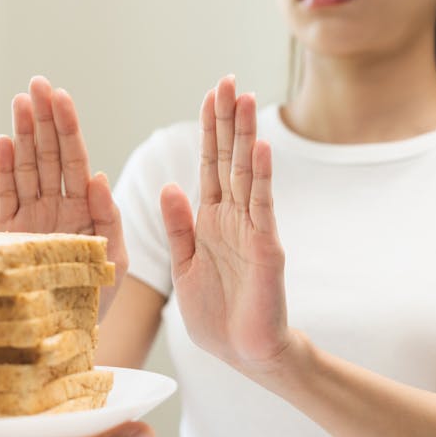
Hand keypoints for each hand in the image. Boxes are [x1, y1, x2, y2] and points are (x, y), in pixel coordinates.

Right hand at [0, 76, 127, 317]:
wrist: (65, 337)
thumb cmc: (96, 301)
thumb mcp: (116, 261)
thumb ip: (109, 219)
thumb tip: (96, 177)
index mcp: (86, 209)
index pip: (76, 159)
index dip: (68, 128)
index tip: (60, 97)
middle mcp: (58, 208)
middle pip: (49, 156)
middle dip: (44, 120)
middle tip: (37, 85)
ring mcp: (31, 219)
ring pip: (26, 169)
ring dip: (23, 136)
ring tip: (20, 103)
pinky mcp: (8, 235)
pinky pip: (5, 195)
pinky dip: (3, 169)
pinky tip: (3, 141)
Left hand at [159, 76, 292, 375]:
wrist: (244, 355)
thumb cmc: (216, 315)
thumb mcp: (184, 266)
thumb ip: (178, 227)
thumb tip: (169, 185)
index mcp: (209, 221)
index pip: (210, 166)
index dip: (210, 131)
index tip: (211, 95)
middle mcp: (232, 218)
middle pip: (229, 159)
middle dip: (228, 121)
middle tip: (228, 81)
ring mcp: (252, 230)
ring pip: (246, 174)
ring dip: (245, 136)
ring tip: (246, 98)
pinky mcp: (266, 249)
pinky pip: (261, 208)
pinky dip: (259, 178)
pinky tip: (259, 149)